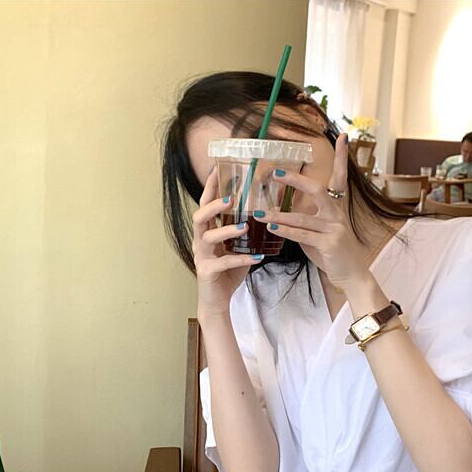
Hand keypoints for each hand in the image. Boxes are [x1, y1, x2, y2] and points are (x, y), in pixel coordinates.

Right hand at [193, 169, 262, 318]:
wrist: (217, 302)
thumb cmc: (227, 274)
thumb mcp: (238, 249)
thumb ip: (248, 232)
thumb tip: (270, 211)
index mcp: (206, 233)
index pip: (205, 206)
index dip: (210, 189)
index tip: (216, 169)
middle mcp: (200, 242)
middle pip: (200, 217)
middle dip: (213, 205)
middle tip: (231, 198)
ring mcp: (201, 257)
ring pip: (208, 238)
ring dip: (226, 230)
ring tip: (245, 226)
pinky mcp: (207, 272)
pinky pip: (223, 263)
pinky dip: (241, 259)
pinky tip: (257, 257)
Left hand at [253, 133, 370, 292]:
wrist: (350, 274)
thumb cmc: (331, 252)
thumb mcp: (317, 232)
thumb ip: (304, 219)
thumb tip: (282, 211)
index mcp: (336, 208)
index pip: (339, 178)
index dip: (341, 157)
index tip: (341, 136)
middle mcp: (337, 214)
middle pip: (317, 190)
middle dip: (296, 180)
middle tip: (275, 173)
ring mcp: (335, 228)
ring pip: (303, 217)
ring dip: (279, 215)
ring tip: (260, 213)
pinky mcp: (330, 243)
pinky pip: (303, 235)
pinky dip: (286, 231)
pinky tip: (272, 227)